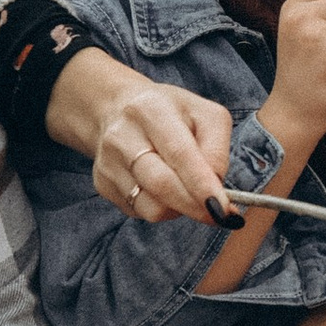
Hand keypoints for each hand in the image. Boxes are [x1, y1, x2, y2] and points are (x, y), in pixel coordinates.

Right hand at [47, 52, 235, 222]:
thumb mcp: (205, 115)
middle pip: (161, 184)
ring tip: (188, 192)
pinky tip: (164, 190)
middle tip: (218, 215)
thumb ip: (217, 149)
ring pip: (150, 206)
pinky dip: (161, 208)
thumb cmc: (171, 114)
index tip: (222, 208)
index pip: (179, 153)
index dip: (202, 185)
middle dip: (194, 206)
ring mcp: (108, 162)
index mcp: (151, 109)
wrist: (117, 109)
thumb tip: (218, 189)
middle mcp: (122, 135)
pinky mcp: (102, 183)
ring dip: (179, 209)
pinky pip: (139, 211)